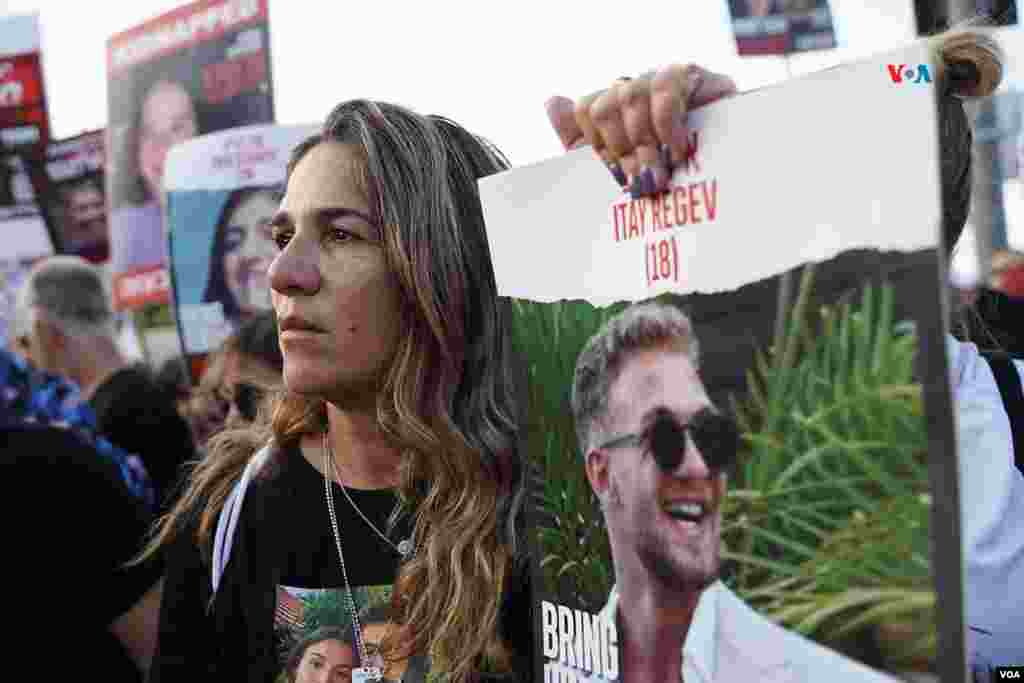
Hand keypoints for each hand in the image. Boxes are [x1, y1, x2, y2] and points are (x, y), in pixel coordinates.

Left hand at [545, 65, 736, 196]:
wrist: (722, 189)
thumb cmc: (667, 181)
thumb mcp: (619, 169)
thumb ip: (579, 139)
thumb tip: (552, 102)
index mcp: (618, 107)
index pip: (588, 108)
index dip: (597, 143)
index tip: (617, 175)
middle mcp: (639, 88)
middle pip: (607, 102)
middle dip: (622, 148)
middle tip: (642, 182)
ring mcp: (666, 80)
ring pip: (633, 93)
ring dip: (644, 141)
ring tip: (660, 172)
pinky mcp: (697, 77)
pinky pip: (667, 84)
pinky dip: (667, 122)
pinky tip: (678, 149)